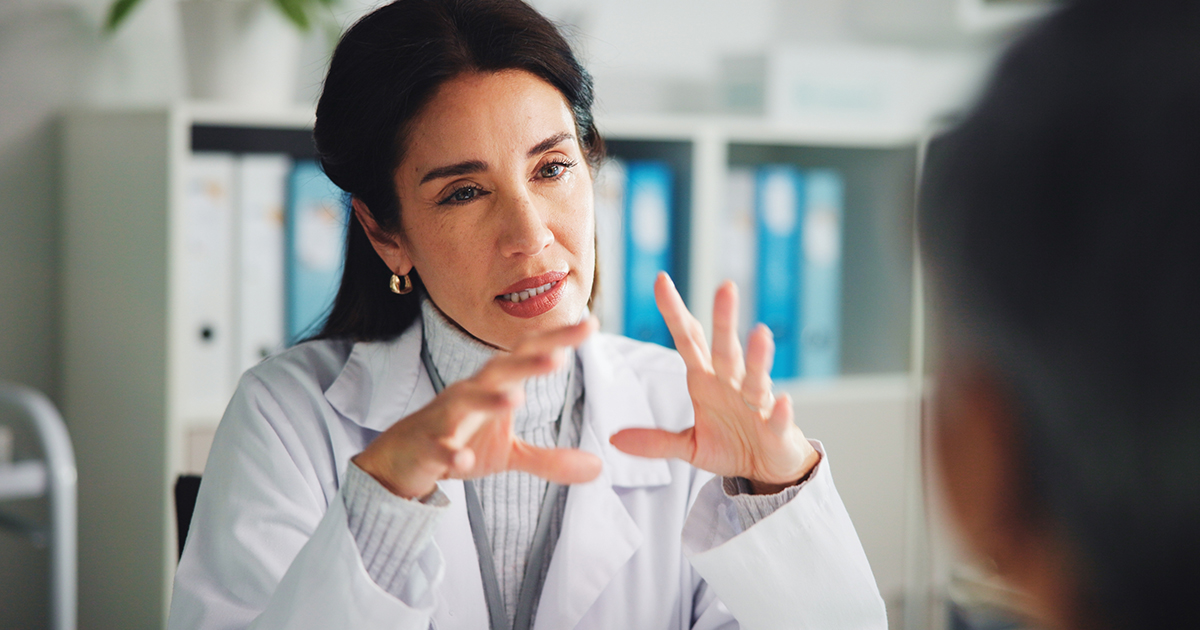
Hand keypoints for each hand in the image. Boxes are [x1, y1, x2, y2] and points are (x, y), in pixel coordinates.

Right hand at [354, 317, 602, 498]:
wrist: (403, 458)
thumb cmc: (460, 441)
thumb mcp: (509, 453)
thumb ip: (551, 459)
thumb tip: (599, 467)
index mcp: (494, 387)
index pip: (528, 355)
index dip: (557, 340)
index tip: (591, 324)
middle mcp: (470, 393)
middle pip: (501, 370)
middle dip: (529, 362)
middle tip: (561, 355)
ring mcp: (446, 417)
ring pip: (467, 402)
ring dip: (490, 400)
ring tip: (517, 399)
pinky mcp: (427, 445)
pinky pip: (439, 447)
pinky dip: (450, 452)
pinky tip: (463, 460)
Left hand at [609, 274, 819, 493]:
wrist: (769, 469)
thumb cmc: (732, 445)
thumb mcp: (689, 446)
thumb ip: (656, 441)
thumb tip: (613, 439)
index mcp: (707, 381)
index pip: (689, 340)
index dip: (675, 312)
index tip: (661, 281)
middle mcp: (733, 384)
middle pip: (725, 349)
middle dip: (724, 320)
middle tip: (725, 288)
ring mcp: (758, 405)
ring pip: (756, 377)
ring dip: (757, 357)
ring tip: (760, 333)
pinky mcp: (777, 430)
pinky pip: (778, 418)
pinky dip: (780, 410)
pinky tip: (782, 400)